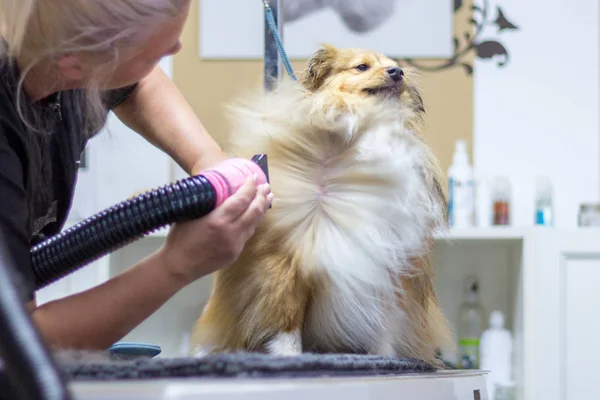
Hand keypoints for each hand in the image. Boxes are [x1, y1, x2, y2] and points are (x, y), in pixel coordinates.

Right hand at [158, 175, 272, 284]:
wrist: (177, 266)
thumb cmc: (179, 238)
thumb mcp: (191, 214)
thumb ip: (209, 202)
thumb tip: (220, 187)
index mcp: (217, 221)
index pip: (241, 200)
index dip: (250, 187)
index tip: (254, 177)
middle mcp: (230, 234)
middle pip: (254, 211)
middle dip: (261, 196)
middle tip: (265, 186)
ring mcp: (234, 246)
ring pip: (254, 224)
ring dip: (261, 209)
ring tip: (266, 198)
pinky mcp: (235, 254)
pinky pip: (247, 235)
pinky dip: (252, 222)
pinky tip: (254, 216)